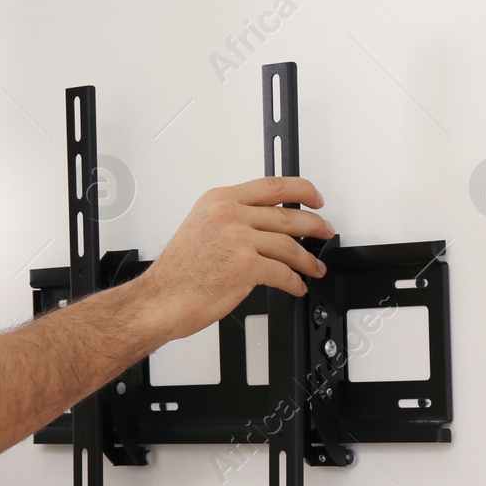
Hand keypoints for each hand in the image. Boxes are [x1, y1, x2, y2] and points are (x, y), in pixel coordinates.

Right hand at [143, 177, 334, 339]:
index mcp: (218, 201)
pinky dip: (295, 282)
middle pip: (288, 214)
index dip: (301, 190)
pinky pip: (284, 272)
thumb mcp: (199, 228)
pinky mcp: (247, 266)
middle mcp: (229, 215)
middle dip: (314, 224)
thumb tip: (262, 225)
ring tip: (314, 266)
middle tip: (324, 231)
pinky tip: (297, 285)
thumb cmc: (176, 273)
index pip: (271, 186)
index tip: (314, 198)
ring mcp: (239, 239)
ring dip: (308, 258)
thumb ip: (230, 219)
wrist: (161, 300)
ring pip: (290, 244)